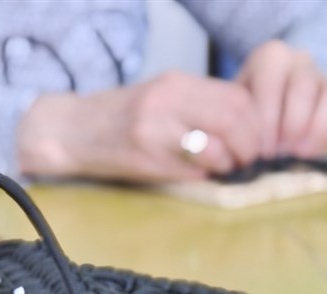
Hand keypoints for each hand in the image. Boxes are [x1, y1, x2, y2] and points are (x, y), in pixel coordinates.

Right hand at [17, 71, 260, 182]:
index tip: (255, 139)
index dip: (255, 123)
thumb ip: (199, 105)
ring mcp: (155, 131)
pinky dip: (204, 177)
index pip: (237, 97)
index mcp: (175, 83)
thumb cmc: (121, 118)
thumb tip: (246, 129)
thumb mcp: (161, 98)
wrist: (71, 131)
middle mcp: (167, 102)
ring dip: (228, 165)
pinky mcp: (144, 159)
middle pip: (234, 120)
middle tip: (246, 160)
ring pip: (216, 149)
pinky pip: (190, 172)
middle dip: (248, 146)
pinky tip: (199, 176)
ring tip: (223, 170)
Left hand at [236, 40, 326, 157]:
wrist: (277, 100)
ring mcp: (324, 75)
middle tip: (277, 156)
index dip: (265, 123)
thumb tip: (239, 150)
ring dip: (311, 133)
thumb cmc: (249, 108)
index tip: (258, 151)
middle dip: (288, 130)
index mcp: (270, 56)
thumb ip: (238, 120)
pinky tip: (310, 153)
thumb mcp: (236, 106)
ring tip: (295, 156)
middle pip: (301, 92)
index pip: (270, 86)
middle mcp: (300, 58)